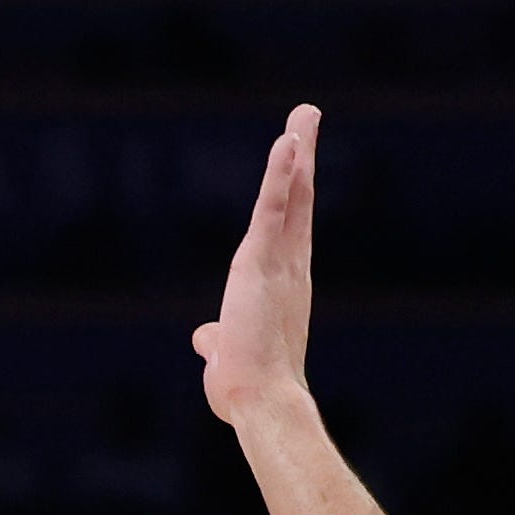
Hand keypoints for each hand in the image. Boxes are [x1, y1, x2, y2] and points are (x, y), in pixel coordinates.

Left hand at [193, 103, 321, 431]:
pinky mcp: (263, 261)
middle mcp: (289, 266)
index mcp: (281, 283)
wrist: (260, 401)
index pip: (289, 226)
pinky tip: (288, 142)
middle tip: (308, 116)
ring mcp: (280, 261)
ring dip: (296, 152)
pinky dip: (281, 174)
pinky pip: (273, 208)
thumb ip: (217, 338)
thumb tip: (205, 338)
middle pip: (298, 199)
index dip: (293, 190)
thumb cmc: (246, 387)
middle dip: (302, 156)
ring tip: (304, 113)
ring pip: (290, 196)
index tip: (297, 158)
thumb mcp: (226, 353)